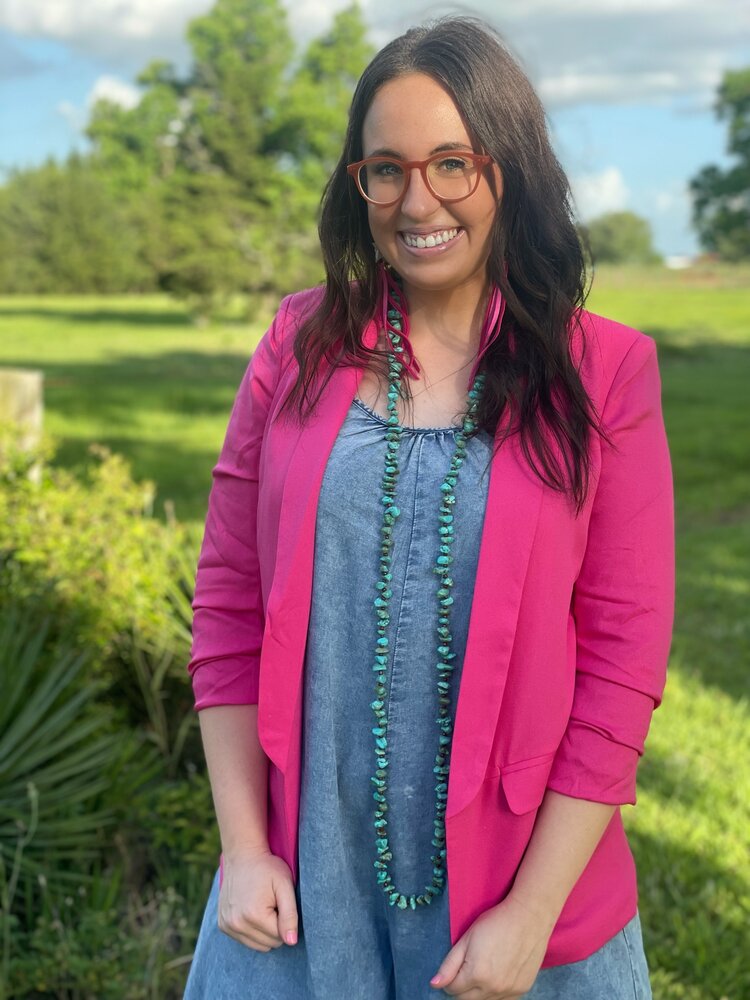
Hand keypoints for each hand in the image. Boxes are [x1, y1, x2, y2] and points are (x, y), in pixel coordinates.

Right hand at [217, 848, 298, 951]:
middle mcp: (237, 924)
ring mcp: (227, 925)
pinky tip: (251, 910)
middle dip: (275, 927)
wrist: (242, 855)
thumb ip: (290, 915)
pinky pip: (244, 940)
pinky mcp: (222, 925)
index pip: (281, 937)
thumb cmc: (267, 868)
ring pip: (257, 946)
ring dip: (264, 931)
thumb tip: (291, 942)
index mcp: (254, 915)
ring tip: (262, 907)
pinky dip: (251, 930)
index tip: (280, 902)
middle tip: (272, 903)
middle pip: (269, 944)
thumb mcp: (284, 885)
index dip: (285, 919)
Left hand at [430, 894, 554, 997]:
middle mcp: (493, 989)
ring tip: (484, 969)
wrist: (529, 918)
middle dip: (462, 988)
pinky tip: (498, 975)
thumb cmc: (495, 923)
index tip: (455, 967)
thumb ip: (449, 965)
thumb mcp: (467, 939)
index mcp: (476, 975)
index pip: (453, 990)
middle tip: (467, 968)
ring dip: (479, 991)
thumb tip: (434, 984)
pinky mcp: (522, 990)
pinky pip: (502, 999)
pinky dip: (495, 992)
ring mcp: (509, 992)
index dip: (449, 979)